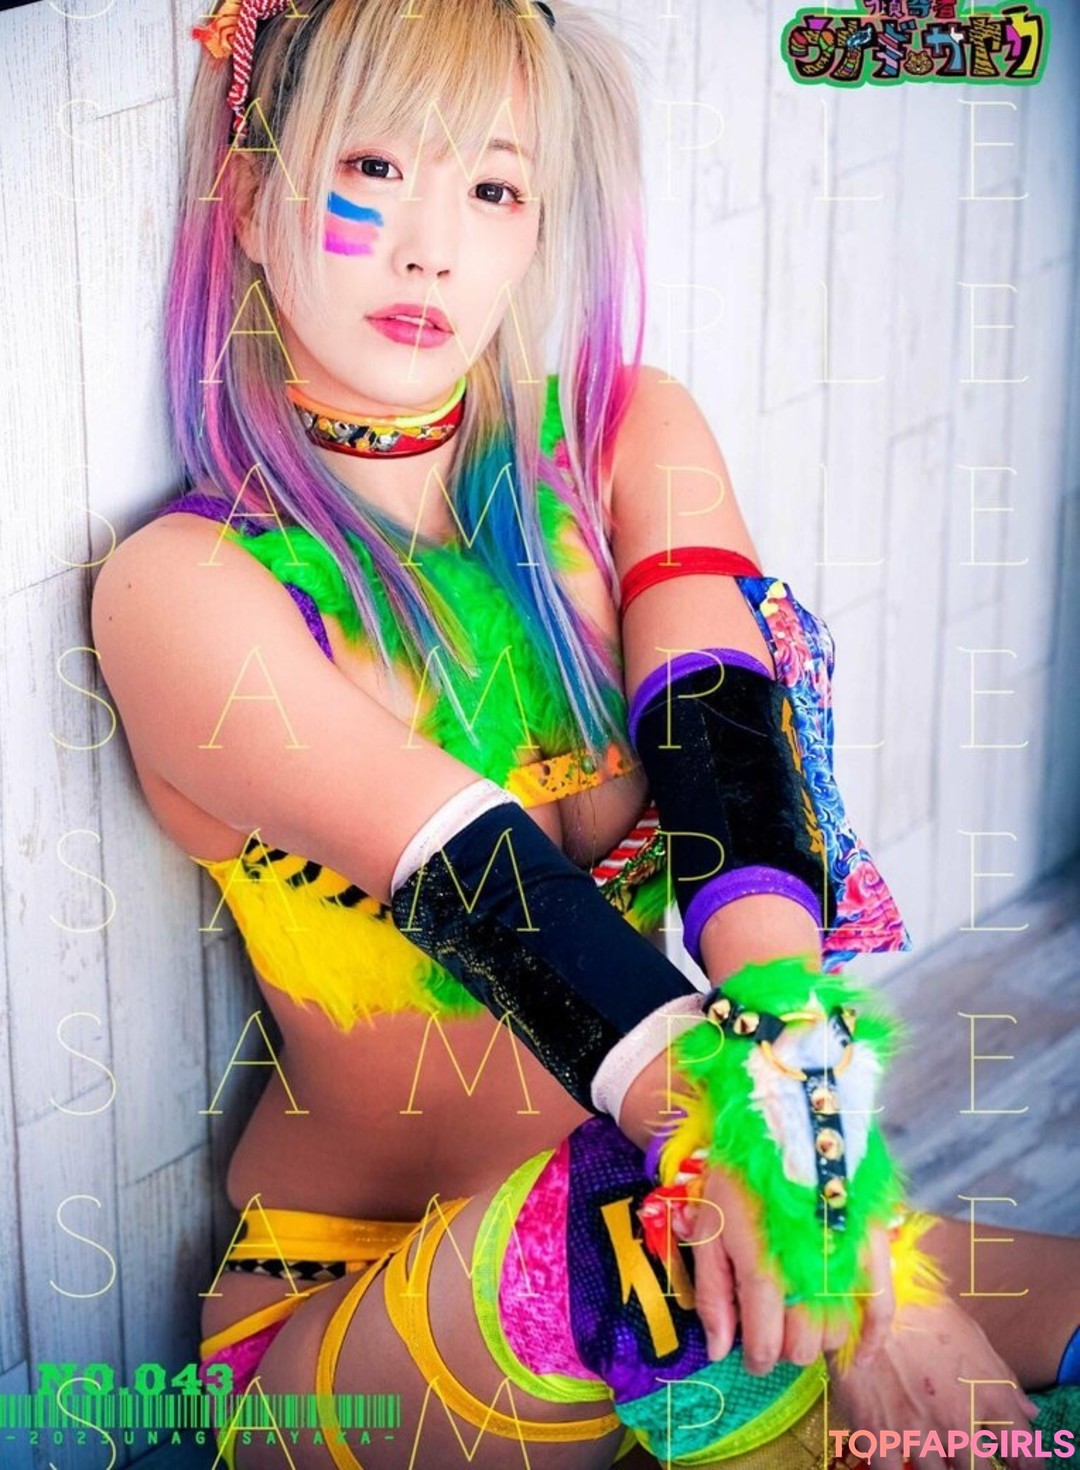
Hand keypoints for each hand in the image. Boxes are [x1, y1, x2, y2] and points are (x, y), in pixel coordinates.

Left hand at [686, 1163, 893, 1374]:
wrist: (784, 1118)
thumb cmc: (739, 1174)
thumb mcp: (708, 1227)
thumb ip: (714, 1293)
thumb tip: (721, 1351)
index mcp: (763, 1271)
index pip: (766, 1347)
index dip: (755, 1359)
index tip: (749, 1353)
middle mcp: (808, 1276)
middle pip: (805, 1347)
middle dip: (784, 1346)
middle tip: (772, 1325)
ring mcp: (845, 1261)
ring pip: (838, 1333)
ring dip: (818, 1336)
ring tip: (801, 1317)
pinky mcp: (872, 1243)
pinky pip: (883, 1308)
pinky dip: (874, 1338)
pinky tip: (861, 1356)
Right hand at [827, 1295, 1040, 1469]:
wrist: (865, 1295)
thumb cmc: (922, 1311)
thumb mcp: (972, 1336)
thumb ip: (1004, 1381)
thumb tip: (1029, 1413)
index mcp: (988, 1398)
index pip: (1026, 1456)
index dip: (1025, 1465)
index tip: (1016, 1463)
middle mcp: (957, 1424)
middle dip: (973, 1466)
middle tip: (958, 1450)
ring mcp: (917, 1434)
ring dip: (935, 1465)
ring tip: (927, 1447)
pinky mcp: (878, 1436)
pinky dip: (896, 1467)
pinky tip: (895, 1455)